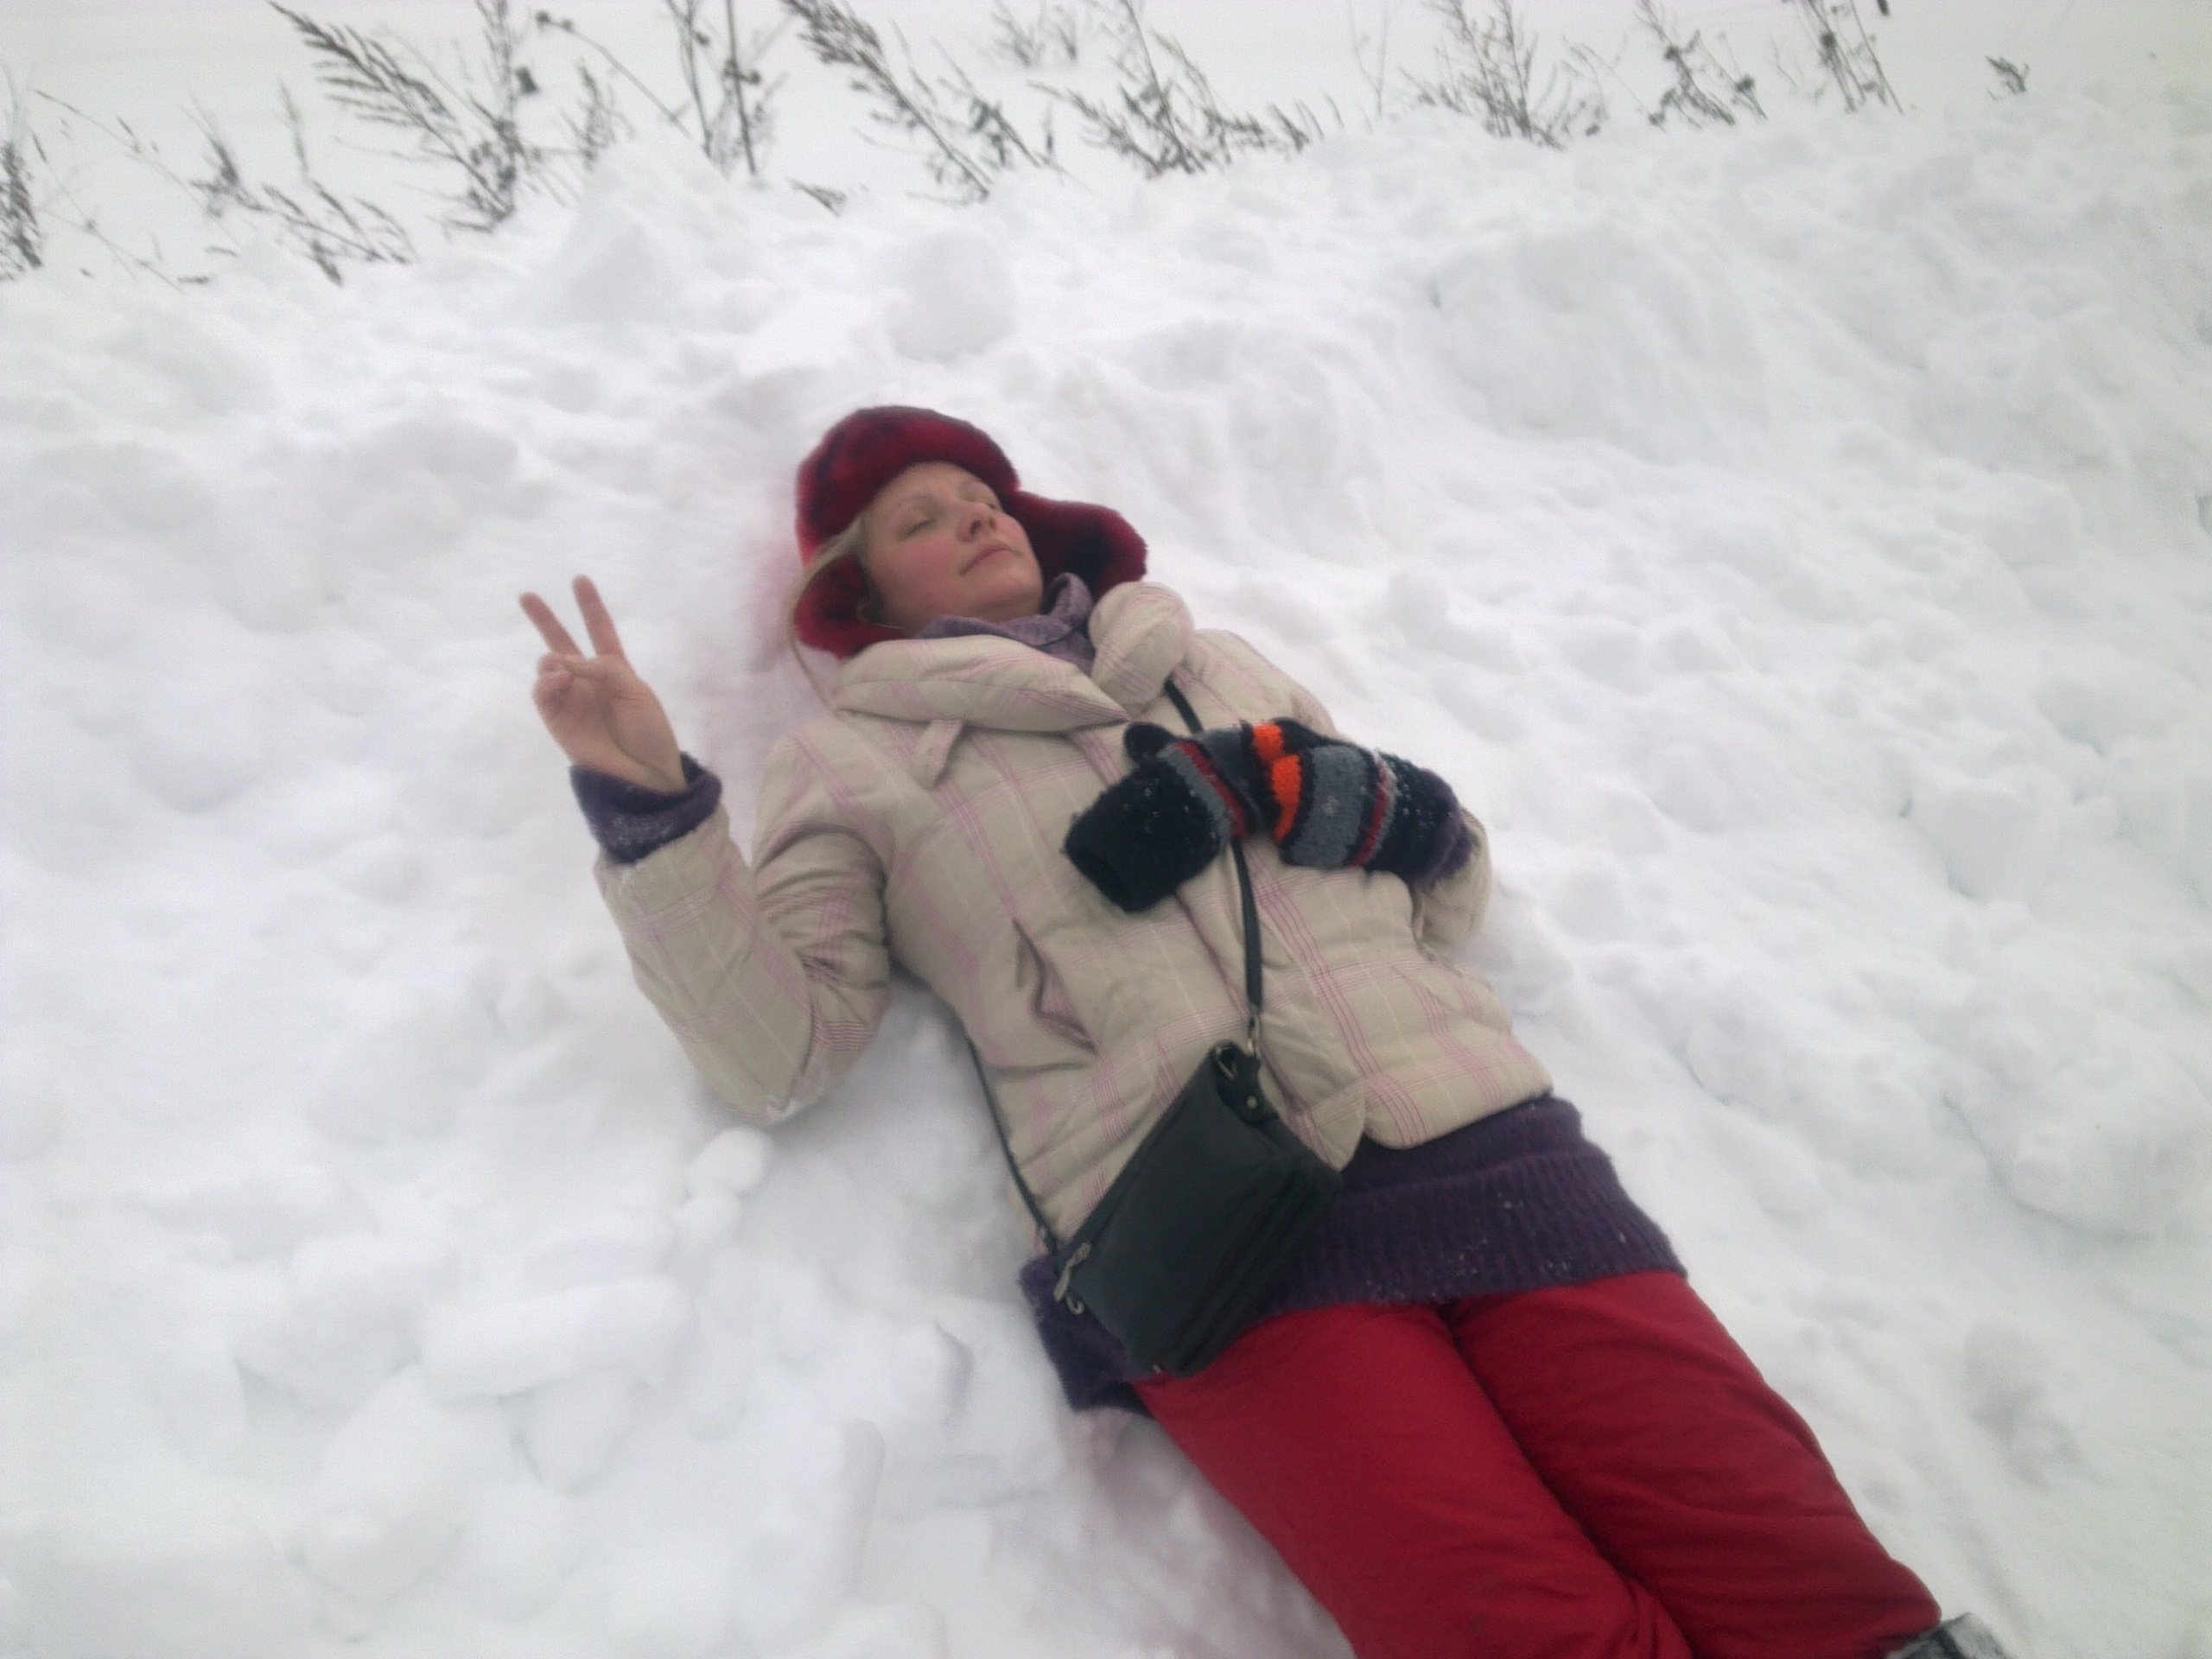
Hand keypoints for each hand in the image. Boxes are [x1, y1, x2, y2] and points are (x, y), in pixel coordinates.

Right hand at [519, 576, 686, 793]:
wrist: (644, 772)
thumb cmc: (648, 732)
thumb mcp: (636, 690)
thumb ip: (605, 668)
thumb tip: (567, 662)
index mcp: (614, 670)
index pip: (600, 631)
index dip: (591, 606)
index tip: (580, 579)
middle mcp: (589, 681)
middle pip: (562, 643)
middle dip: (545, 619)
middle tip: (527, 596)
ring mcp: (571, 700)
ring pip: (548, 667)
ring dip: (551, 661)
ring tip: (562, 669)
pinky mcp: (558, 720)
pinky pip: (542, 694)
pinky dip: (545, 682)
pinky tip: (557, 680)